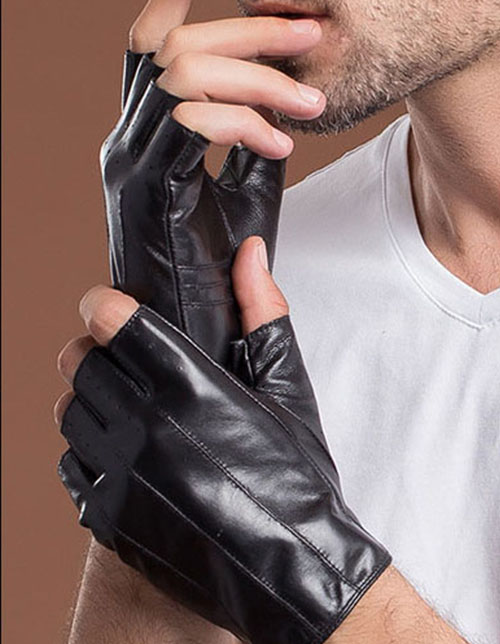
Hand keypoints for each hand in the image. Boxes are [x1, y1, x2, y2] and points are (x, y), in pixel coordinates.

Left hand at [55, 238, 390, 643]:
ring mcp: (120, 477)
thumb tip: (251, 253)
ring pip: (67, 410)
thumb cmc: (296, 477)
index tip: (109, 305)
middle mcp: (146, 429)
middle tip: (123, 356)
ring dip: (89, 397)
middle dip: (95, 348)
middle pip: (78, 361)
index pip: (112, 321)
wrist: (292, 570)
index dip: (103, 303)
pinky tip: (126, 451)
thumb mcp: (286, 389)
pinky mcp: (107, 519)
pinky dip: (88, 448)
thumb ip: (262, 312)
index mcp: (191, 387)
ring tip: (128, 404)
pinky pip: (71, 464)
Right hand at [100, 0, 324, 365]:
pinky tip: (282, 141)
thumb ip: (249, 139)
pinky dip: (244, 118)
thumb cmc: (216, 271)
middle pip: (174, 46)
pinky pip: (191, 118)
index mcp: (143, 139)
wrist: (194, 336)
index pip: (147, 49)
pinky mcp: (146, 188)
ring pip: (183, 72)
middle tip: (308, 31)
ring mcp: (128, 163)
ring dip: (259, 76)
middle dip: (247, 29)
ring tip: (312, 101)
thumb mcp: (245, 191)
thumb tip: (276, 94)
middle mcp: (124, 142)